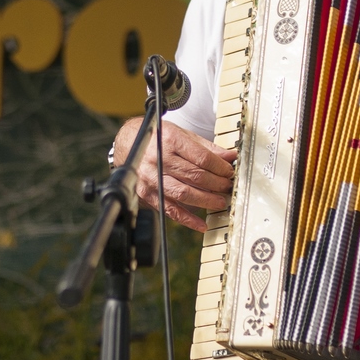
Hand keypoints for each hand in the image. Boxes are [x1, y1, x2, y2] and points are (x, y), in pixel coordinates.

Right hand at [111, 116, 234, 231]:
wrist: (129, 143)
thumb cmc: (158, 138)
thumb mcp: (182, 135)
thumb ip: (206, 148)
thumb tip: (230, 157)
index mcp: (170, 140)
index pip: (202, 158)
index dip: (220, 167)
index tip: (230, 172)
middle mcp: (158, 159)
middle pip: (195, 176)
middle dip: (217, 184)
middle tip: (228, 187)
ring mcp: (151, 177)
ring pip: (184, 194)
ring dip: (206, 200)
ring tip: (220, 202)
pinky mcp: (146, 193)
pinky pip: (169, 209)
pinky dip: (187, 219)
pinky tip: (200, 223)